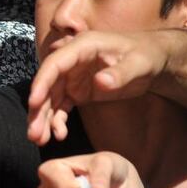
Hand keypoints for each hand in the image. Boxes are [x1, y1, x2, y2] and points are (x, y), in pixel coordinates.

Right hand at [27, 31, 168, 145]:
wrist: (153, 61)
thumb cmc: (147, 56)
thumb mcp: (139, 63)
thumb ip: (121, 72)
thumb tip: (100, 82)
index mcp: (82, 47)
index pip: (55, 64)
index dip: (42, 83)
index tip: (34, 104)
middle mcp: (71, 62)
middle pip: (47, 85)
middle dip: (38, 109)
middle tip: (33, 134)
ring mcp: (72, 77)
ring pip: (50, 99)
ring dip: (43, 119)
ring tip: (39, 140)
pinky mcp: (76, 91)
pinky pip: (61, 107)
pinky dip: (57, 121)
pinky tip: (58, 135)